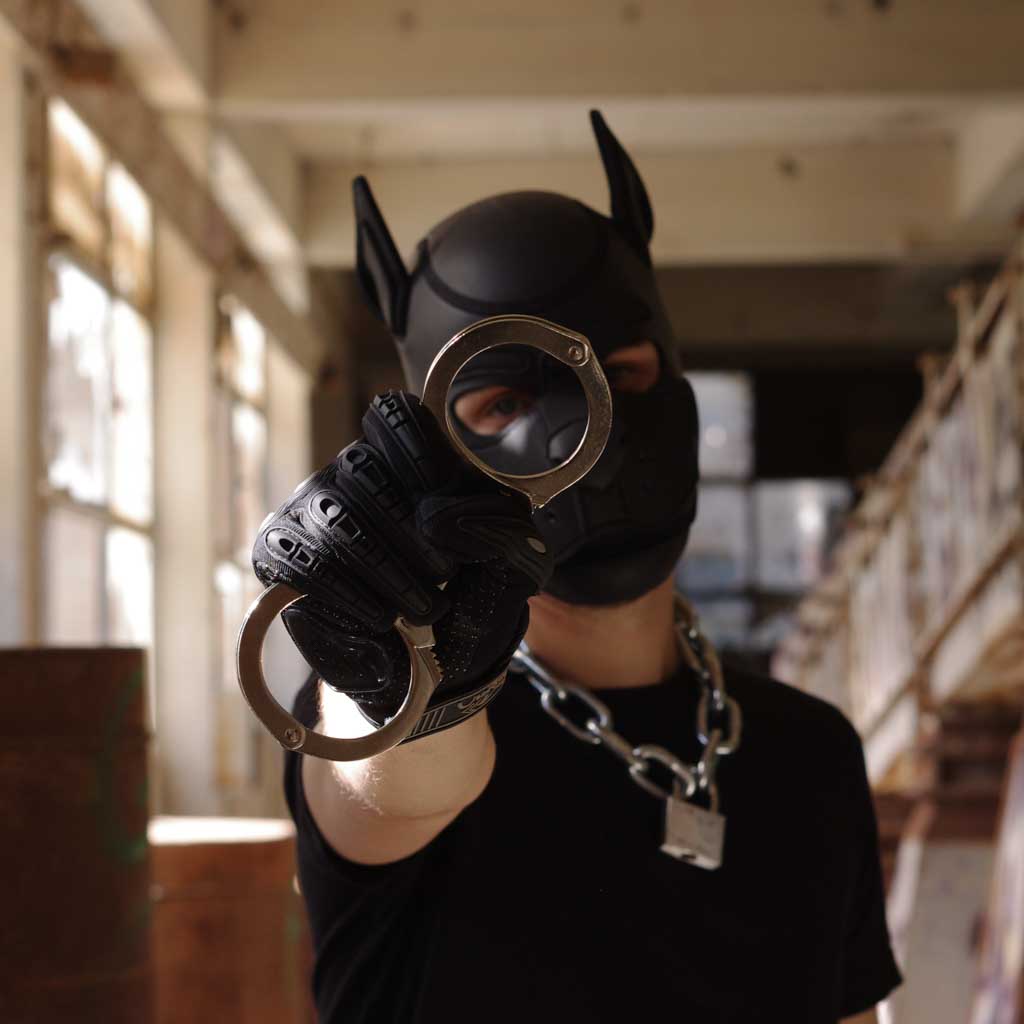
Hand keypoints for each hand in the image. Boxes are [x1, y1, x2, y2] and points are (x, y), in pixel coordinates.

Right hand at [252, 391, 551, 733]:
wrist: (432, 654)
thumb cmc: (472, 587)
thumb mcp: (510, 557)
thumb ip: (503, 529)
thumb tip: (442, 521)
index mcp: (407, 454)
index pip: (394, 416)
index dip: (421, 453)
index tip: (448, 500)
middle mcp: (350, 470)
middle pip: (365, 467)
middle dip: (412, 529)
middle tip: (446, 574)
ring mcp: (310, 507)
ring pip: (336, 517)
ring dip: (388, 569)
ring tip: (425, 608)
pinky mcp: (279, 549)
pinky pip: (305, 561)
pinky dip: (351, 594)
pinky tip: (383, 617)